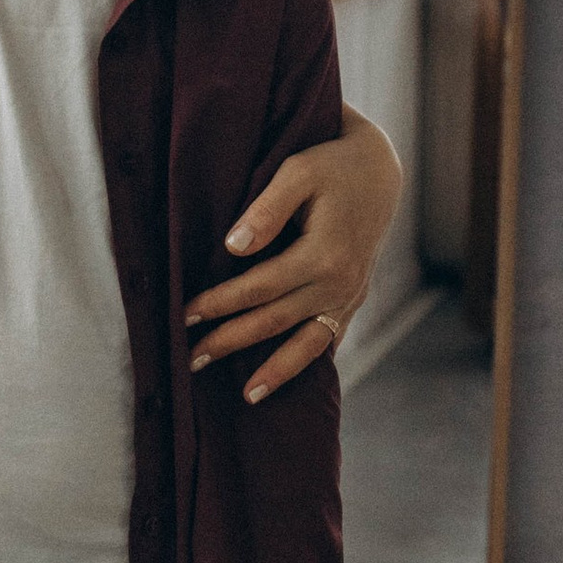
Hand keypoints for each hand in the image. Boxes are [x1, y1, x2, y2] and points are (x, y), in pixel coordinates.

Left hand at [185, 105, 402, 401]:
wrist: (377, 172)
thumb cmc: (330, 166)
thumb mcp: (297, 171)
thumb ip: (266, 209)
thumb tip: (233, 247)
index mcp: (324, 254)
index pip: (259, 287)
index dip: (220, 302)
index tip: (184, 314)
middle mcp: (340, 283)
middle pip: (275, 321)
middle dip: (230, 341)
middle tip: (189, 359)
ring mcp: (350, 296)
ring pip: (307, 344)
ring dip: (275, 371)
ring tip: (246, 397)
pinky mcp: (353, 300)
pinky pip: (328, 339)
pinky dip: (305, 362)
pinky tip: (282, 380)